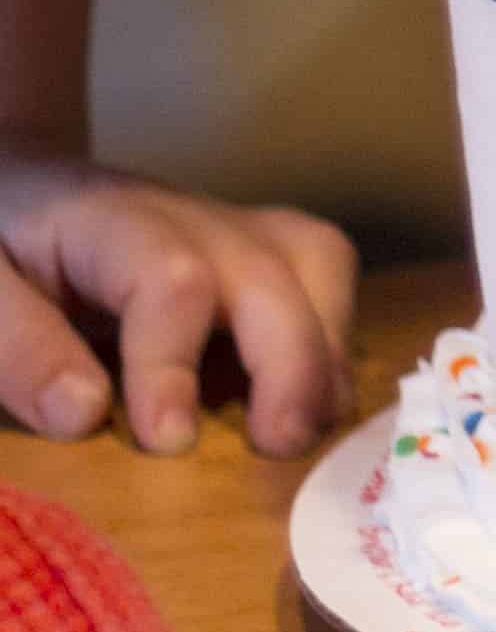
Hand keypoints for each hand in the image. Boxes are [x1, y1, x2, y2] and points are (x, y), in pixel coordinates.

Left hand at [0, 149, 357, 457]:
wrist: (18, 187)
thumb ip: (18, 348)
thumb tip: (86, 416)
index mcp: (110, 220)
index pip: (170, 279)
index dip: (175, 363)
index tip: (167, 442)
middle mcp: (190, 217)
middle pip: (269, 270)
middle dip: (289, 359)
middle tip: (280, 444)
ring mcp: (232, 229)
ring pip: (318, 260)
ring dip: (326, 345)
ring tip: (308, 424)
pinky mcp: (253, 251)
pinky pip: (320, 280)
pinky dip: (329, 341)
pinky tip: (305, 401)